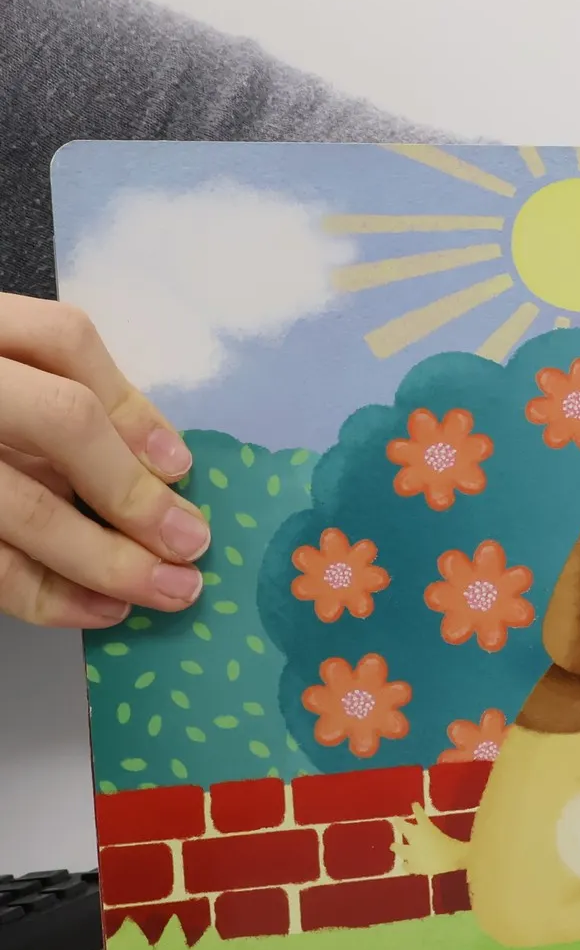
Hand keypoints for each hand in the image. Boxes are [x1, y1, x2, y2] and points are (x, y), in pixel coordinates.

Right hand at [0, 295, 206, 625]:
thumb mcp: (0, 377)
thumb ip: (60, 396)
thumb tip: (160, 461)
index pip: (62, 341)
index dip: (132, 405)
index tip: (180, 467)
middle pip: (60, 420)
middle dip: (134, 490)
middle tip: (191, 545)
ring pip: (21, 506)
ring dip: (103, 559)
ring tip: (163, 592)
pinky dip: (43, 593)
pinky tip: (92, 609)